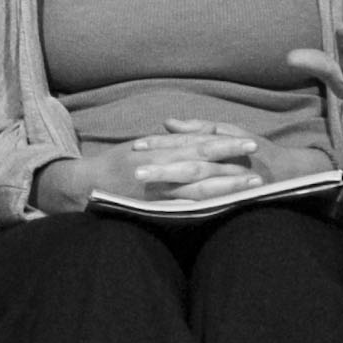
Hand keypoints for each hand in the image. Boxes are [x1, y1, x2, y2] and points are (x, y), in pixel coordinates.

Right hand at [53, 121, 264, 211]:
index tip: (249, 142)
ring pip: (197, 188)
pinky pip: (183, 209)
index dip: (224, 143)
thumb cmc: (113, 164)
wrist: (84, 185)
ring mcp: (157, 191)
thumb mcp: (139, 145)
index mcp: (158, 150)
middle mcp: (159, 168)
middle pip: (201, 164)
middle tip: (258, 161)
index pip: (197, 144)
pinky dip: (204, 208)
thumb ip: (165, 142)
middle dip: (230, 162)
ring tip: (251, 186)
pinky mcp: (154, 210)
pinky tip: (224, 208)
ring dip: (225, 186)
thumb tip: (186, 133)